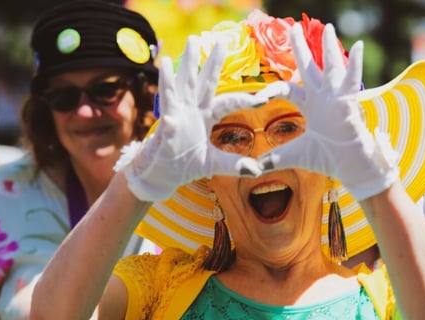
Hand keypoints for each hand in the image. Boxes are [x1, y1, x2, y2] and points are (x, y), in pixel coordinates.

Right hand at [117, 37, 265, 201]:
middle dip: (212, 62)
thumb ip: (234, 164)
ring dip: (185, 67)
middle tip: (221, 40)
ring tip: (189, 44)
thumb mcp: (213, 164)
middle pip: (204, 82)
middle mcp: (191, 110)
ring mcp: (177, 115)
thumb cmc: (185, 165)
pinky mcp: (165, 127)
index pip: (227, 102)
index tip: (264, 98)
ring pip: (182, 85)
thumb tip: (257, 170)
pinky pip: (167, 111)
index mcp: (205, 116)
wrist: (161, 175)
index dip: (245, 99)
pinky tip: (167, 81)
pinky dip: (168, 97)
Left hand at [254, 23, 399, 201]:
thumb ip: (272, 159)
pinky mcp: (349, 102)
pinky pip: (353, 79)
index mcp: (309, 106)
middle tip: (293, 28)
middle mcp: (322, 98)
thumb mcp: (293, 156)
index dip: (271, 90)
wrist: (348, 167)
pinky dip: (356, 64)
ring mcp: (336, 98)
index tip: (258, 99)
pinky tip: (360, 46)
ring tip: (328, 28)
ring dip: (328, 47)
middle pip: (308, 68)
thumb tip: (250, 170)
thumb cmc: (326, 159)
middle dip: (300, 48)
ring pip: (331, 67)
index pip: (287, 90)